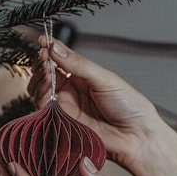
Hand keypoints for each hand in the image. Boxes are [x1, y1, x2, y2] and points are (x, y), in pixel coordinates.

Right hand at [28, 36, 165, 170]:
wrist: (137, 135)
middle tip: (44, 56)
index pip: (59, 60)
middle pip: (45, 75)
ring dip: (39, 78)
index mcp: (82, 76)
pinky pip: (43, 108)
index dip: (49, 50)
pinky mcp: (62, 122)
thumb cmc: (129, 106)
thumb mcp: (104, 78)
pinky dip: (41, 95)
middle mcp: (71, 90)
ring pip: (40, 90)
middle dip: (41, 63)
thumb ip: (78, 64)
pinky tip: (48, 85)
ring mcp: (66, 106)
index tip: (43, 40)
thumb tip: (56, 47)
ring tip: (47, 69)